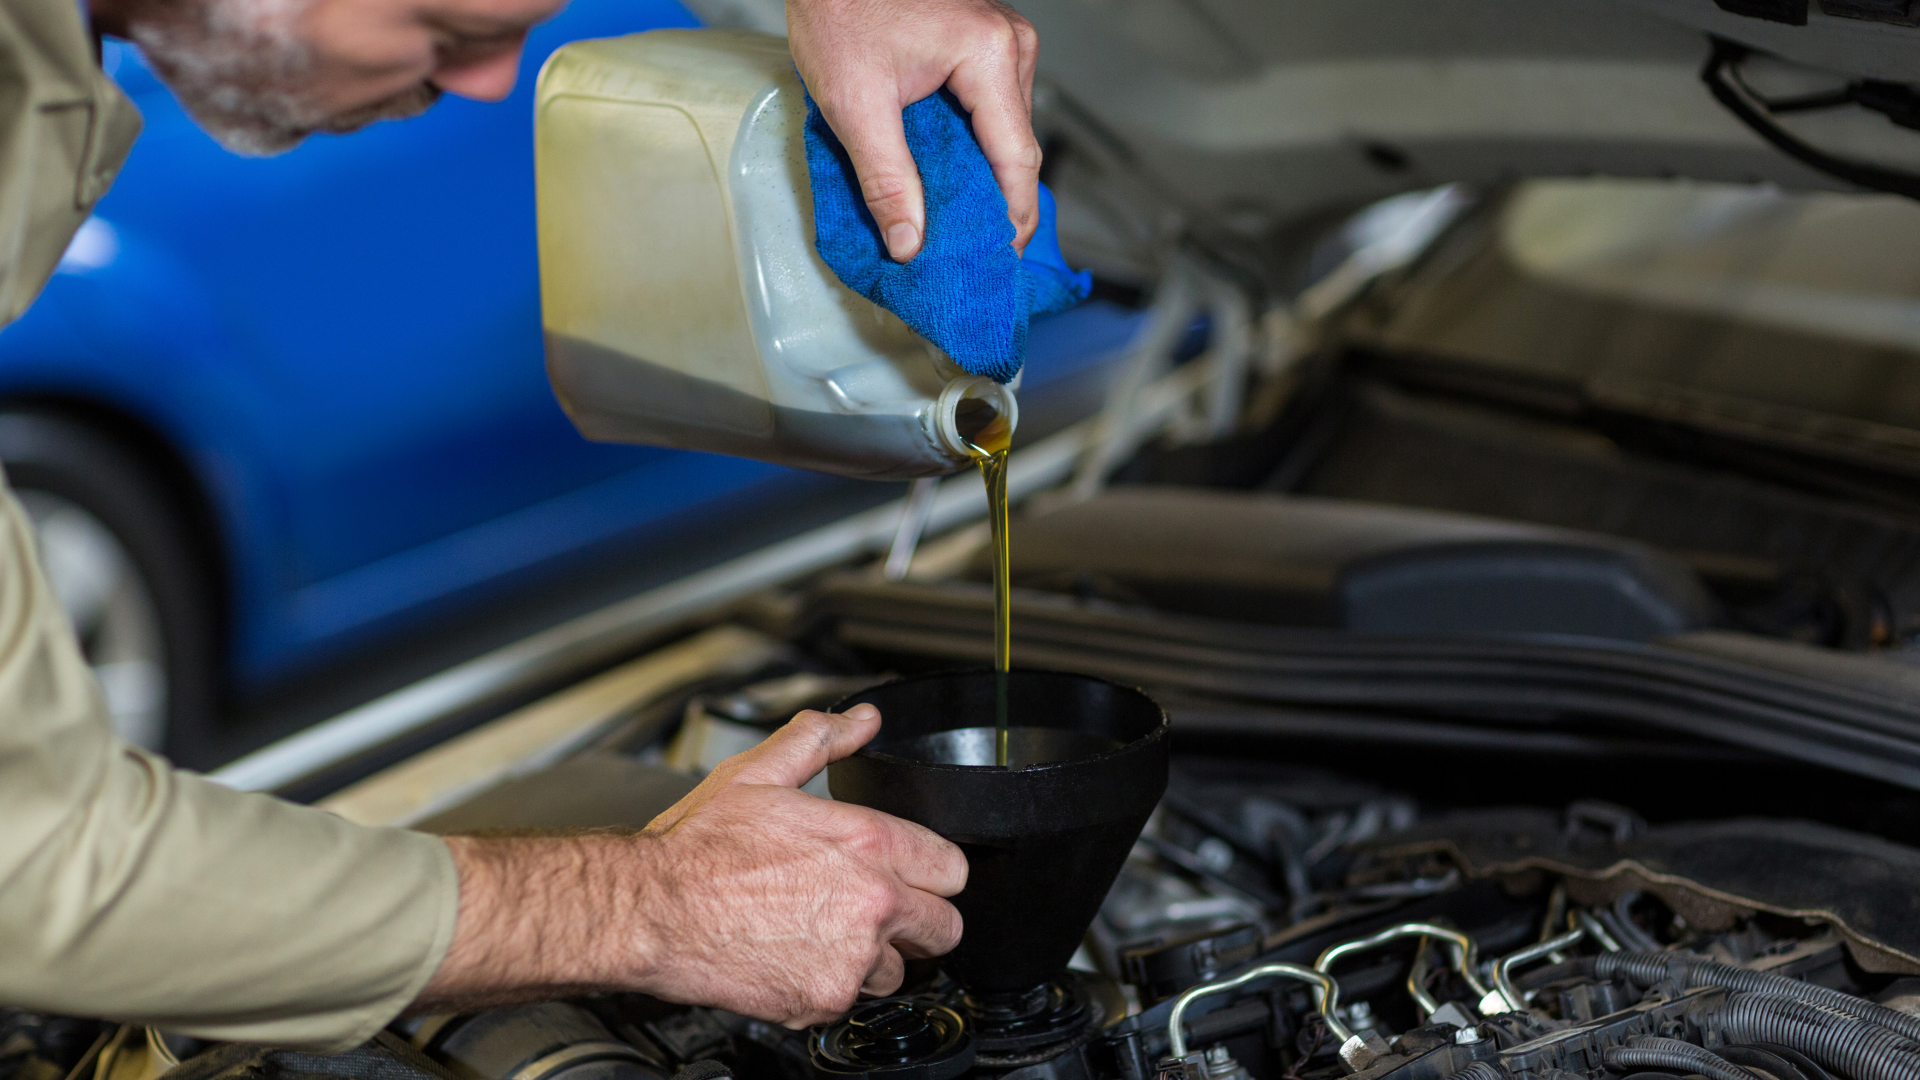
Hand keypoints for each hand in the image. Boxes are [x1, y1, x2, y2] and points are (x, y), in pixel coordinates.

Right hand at [417, 706, 966, 1026]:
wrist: (651, 911)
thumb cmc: (698, 847)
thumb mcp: (759, 774)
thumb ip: (821, 741)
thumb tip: (861, 719)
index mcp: (868, 842)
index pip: (953, 869)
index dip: (932, 870)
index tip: (913, 874)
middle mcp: (872, 902)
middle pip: (945, 928)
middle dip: (918, 920)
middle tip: (881, 911)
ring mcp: (850, 957)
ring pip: (901, 972)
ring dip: (876, 958)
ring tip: (828, 934)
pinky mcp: (824, 1000)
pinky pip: (853, 1001)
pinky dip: (833, 986)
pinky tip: (799, 957)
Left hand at [788, 0, 1041, 262]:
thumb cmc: (838, 11)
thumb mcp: (854, 105)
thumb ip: (886, 181)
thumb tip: (910, 243)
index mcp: (989, 56)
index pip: (1017, 159)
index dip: (1011, 219)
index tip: (998, 261)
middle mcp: (1010, 45)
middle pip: (1016, 147)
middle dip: (993, 204)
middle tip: (967, 252)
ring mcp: (1003, 42)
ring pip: (1005, 132)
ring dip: (980, 176)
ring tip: (951, 221)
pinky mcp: (985, 45)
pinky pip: (990, 110)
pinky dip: (971, 147)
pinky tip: (945, 177)